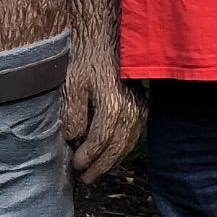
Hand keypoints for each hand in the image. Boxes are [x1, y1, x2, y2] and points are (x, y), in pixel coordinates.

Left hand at [65, 65, 146, 184]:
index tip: (76, 165)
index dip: (87, 157)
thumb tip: (73, 137)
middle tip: (85, 178)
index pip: (100, 141)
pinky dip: (122, 150)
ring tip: (96, 171)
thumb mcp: (73, 83)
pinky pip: (135, 136)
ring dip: (112, 161)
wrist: (110, 38)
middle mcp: (131, 110)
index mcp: (112, 105)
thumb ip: (73, 113)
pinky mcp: (143, 107)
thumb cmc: (88, 58)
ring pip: (128, 144)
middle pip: (116, 148)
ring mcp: (140, 109)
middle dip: (100, 166)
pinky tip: (111, 154)